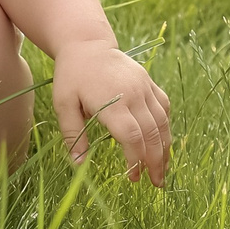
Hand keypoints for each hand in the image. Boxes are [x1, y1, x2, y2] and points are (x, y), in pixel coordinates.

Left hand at [51, 42, 170, 184]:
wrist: (87, 44)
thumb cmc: (71, 75)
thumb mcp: (64, 104)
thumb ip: (73, 134)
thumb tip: (79, 165)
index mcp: (112, 101)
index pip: (131, 136)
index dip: (135, 160)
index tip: (132, 177)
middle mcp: (134, 94)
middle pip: (152, 133)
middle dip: (155, 161)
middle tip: (156, 184)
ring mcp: (145, 87)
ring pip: (163, 122)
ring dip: (165, 148)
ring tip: (162, 170)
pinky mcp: (150, 83)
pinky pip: (164, 108)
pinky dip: (166, 127)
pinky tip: (163, 143)